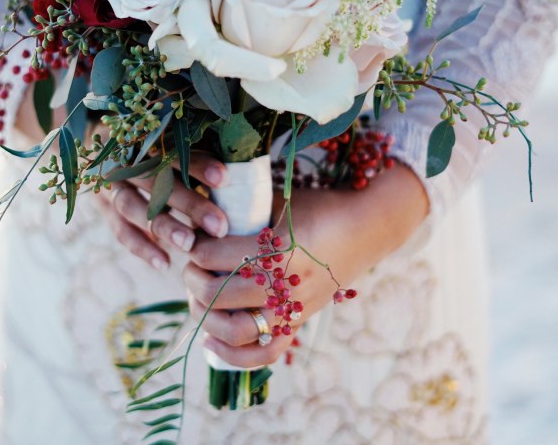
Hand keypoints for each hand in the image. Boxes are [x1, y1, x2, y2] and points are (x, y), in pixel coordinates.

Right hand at [94, 153, 231, 271]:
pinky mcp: (104, 207)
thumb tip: (233, 174)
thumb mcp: (171, 142)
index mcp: (143, 137)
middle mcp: (124, 159)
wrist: (107, 149)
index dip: (198, 164)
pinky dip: (142, 247)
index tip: (225, 179)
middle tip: (219, 227)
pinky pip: (121, 229)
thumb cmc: (156, 147)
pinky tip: (164, 263)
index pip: (172, 150)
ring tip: (189, 245)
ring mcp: (109, 184)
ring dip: (164, 227)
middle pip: (155, 182)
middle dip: (189, 204)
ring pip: (134, 206)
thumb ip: (195, 154)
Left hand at [183, 164, 428, 367]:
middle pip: (219, 294)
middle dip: (193, 281)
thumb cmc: (320, 206)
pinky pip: (264, 354)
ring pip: (235, 330)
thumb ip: (242, 212)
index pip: (216, 256)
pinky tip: (210, 340)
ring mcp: (293, 308)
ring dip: (205, 316)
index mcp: (278, 250)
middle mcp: (286, 285)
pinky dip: (233, 355)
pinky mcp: (299, 322)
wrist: (367, 227)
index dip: (195, 249)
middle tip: (189, 268)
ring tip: (196, 299)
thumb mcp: (279, 202)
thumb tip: (199, 219)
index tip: (192, 240)